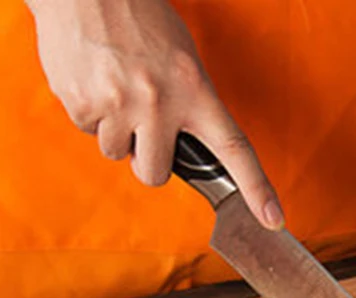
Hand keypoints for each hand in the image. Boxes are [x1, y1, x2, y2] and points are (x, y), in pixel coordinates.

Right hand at [25, 0, 282, 228]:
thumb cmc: (137, 16)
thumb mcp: (179, 56)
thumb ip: (185, 103)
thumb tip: (175, 147)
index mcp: (193, 87)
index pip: (233, 147)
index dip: (256, 187)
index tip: (273, 218)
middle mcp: (158, 101)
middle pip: (155, 175)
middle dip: (146, 160)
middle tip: (141, 125)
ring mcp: (118, 105)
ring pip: (116, 154)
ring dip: (114, 130)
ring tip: (114, 86)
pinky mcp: (82, 105)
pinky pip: (88, 132)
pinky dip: (89, 112)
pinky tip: (92, 78)